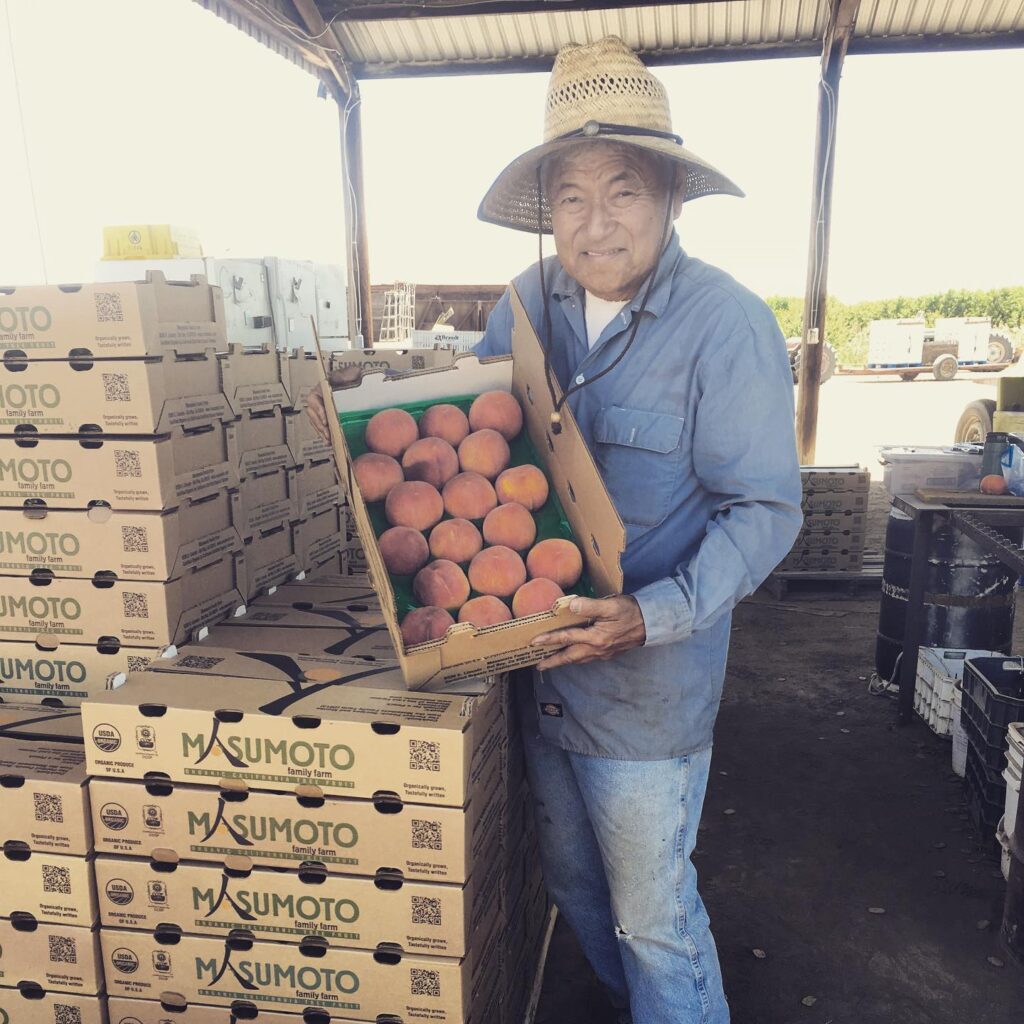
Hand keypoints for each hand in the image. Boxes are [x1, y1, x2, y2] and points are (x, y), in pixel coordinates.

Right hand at [306, 367, 362, 443]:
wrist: (359, 381)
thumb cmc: (353, 376)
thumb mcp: (349, 373)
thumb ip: (342, 376)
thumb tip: (337, 378)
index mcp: (320, 388)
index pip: (313, 400)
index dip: (318, 411)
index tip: (326, 420)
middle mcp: (318, 398)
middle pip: (313, 414)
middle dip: (320, 425)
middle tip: (327, 433)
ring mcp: (322, 408)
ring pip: (316, 421)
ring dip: (321, 432)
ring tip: (328, 440)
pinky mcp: (327, 416)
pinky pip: (322, 425)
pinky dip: (325, 434)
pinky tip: (329, 441)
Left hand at [530, 595, 645, 670]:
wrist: (652, 623)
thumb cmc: (631, 612)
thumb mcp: (610, 605)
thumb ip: (589, 606)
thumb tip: (570, 606)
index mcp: (595, 638)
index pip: (566, 638)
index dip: (548, 640)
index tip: (533, 642)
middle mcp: (597, 649)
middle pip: (569, 657)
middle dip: (553, 662)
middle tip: (538, 665)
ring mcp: (603, 653)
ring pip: (578, 659)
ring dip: (564, 661)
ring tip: (552, 661)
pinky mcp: (609, 652)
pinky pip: (588, 658)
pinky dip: (576, 658)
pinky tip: (575, 655)